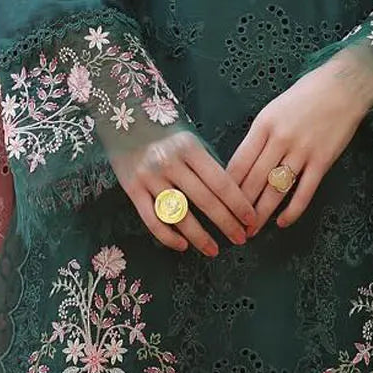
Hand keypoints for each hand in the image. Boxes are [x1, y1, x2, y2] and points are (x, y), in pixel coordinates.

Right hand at [111, 130, 258, 256]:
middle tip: (241, 239)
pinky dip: (168, 237)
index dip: (238, 204)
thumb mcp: (188, 140)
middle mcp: (169, 162)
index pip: (220, 181)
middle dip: (227, 223)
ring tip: (214, 250)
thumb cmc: (163, 132)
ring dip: (200, 237)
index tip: (251, 219)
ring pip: (180, 215)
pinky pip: (152, 220)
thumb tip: (232, 197)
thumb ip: (206, 165)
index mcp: (189, 148)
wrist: (121, 121)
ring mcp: (149, 177)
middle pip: (205, 201)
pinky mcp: (132, 189)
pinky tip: (182, 245)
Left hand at [228, 52, 372, 230]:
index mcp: (263, 124)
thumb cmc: (306, 94)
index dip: (227, 186)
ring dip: (261, 213)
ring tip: (250, 230)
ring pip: (275, 189)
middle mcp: (279, 139)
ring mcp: (302, 151)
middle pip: (254, 179)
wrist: (343, 86)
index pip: (239, 162)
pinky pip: (304, 191)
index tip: (218, 201)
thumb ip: (260, 135)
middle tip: (230, 224)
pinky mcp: (322, 161)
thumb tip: (244, 162)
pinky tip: (283, 222)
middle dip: (239, 206)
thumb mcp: (274, 108)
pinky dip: (293, 210)